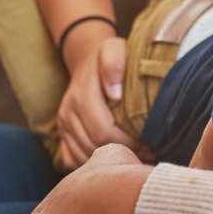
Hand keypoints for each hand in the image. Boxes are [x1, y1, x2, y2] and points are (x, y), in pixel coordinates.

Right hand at [57, 35, 144, 168]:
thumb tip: (115, 94)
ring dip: (110, 160)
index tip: (149, 142)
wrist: (88, 60)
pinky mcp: (63, 134)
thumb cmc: (109, 56)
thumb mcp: (114, 50)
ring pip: (84, 156)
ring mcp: (63, 125)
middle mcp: (68, 113)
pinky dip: (93, 163)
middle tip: (148, 151)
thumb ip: (114, 65)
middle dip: (123, 152)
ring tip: (136, 155)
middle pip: (94, 146)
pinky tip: (114, 157)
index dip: (128, 141)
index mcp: (81, 96)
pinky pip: (73, 159)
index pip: (103, 131)